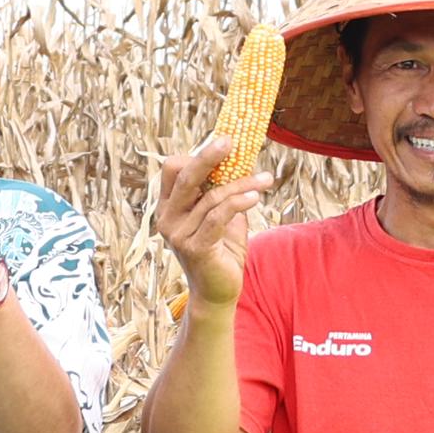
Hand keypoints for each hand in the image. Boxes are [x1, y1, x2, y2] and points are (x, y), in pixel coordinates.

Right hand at [150, 138, 270, 312]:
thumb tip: (242, 159)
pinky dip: (239, 203)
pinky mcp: (195, 248)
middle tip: (230, 140)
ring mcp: (178, 234)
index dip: (197, 154)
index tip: (225, 144)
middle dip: (208, 155)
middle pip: (185, 176)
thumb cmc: (221, 250)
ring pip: (211, 196)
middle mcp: (167, 218)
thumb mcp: (222, 215)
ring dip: (242, 184)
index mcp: (169, 206)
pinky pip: (218, 216)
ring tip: (266, 179)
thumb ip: (223, 191)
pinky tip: (256, 196)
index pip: (173, 169)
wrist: (218, 292)